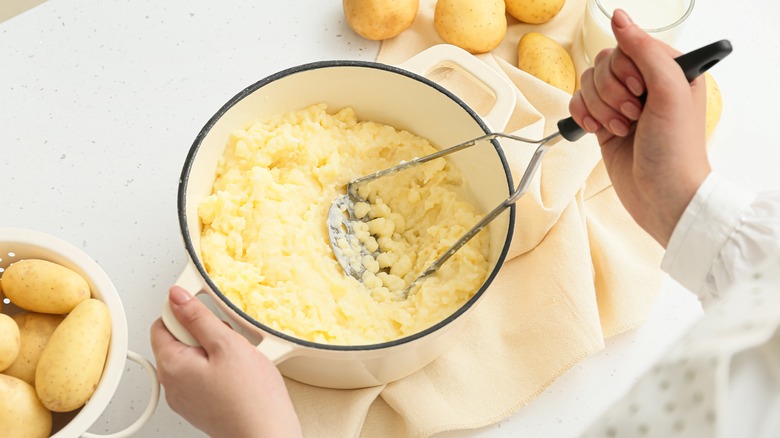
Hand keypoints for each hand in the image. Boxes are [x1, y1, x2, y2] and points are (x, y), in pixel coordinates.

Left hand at [150, 286, 301, 437]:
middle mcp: (173, 384)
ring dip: (214, 350)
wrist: (266, 433)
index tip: (206, 313)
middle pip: (178, 340)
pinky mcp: (201, 406)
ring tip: (237, 360)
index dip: (185, 312)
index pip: (161, 323)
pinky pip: (202, 376)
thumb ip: (199, 317)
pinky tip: (238, 374)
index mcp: (172, 365)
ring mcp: (186, 398)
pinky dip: (218, 369)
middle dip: (203, 332)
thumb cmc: (251, 398)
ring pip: (193, 358)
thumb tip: (178, 297)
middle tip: (228, 341)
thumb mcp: (227, 344)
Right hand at [569, 9, 710, 246]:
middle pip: (603, 64)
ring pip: (588, 84)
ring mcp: (622, 104)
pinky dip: (582, 117)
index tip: (640, 93)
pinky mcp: (604, 123)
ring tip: (621, 130)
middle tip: (632, 116)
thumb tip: (619, 17)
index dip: (625, 69)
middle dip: (611, 93)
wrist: (663, 197)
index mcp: (668, 69)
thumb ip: (644, 51)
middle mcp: (644, 84)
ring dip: (599, 108)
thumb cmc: (676, 150)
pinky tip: (597, 132)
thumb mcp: (670, 92)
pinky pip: (577, 103)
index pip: (628, 46)